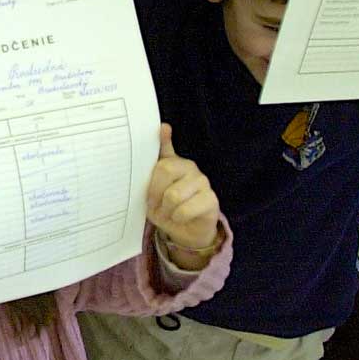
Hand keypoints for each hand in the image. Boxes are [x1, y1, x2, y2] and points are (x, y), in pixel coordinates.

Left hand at [147, 124, 220, 255]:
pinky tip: (179, 218)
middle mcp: (189, 167)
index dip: (164, 138)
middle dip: (154, 192)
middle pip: (165, 169)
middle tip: (153, 204)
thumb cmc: (165, 209)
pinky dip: (177, 217)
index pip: (166, 147)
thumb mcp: (150, 193)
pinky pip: (186, 208)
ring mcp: (202, 181)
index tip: (163, 128)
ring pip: (174, 194)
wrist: (185, 232)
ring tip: (167, 213)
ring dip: (165, 209)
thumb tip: (151, 149)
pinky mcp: (211, 199)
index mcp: (172, 163)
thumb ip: (148, 175)